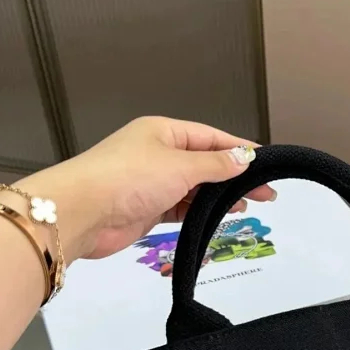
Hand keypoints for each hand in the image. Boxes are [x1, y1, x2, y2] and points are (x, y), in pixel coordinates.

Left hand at [16, 117, 274, 260]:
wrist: (83, 212)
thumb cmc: (130, 178)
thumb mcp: (180, 165)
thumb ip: (215, 165)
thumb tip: (244, 158)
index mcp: (163, 131)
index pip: (210, 137)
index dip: (238, 148)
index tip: (265, 162)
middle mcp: (158, 153)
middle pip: (205, 163)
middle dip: (234, 176)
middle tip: (266, 193)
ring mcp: (151, 182)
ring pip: (194, 187)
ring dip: (219, 196)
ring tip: (248, 206)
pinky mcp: (146, 209)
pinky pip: (181, 207)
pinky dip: (200, 211)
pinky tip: (220, 217)